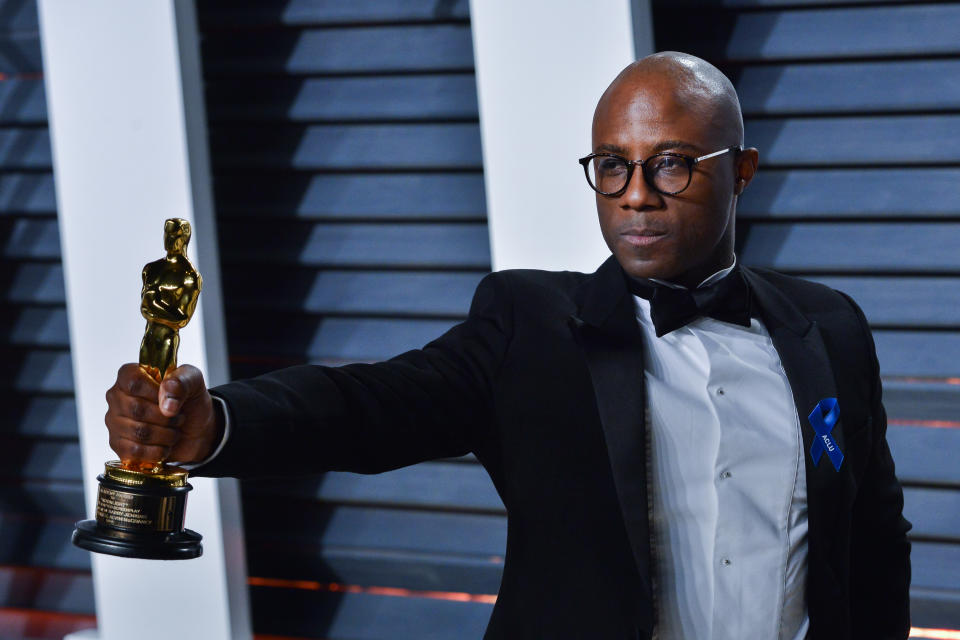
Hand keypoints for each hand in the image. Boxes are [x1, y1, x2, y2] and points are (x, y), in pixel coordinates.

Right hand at [105, 363, 221, 467]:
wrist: (196, 429)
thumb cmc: (190, 400)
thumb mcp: (193, 381)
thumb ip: (182, 382)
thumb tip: (167, 403)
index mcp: (130, 375)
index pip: (133, 381)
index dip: (156, 393)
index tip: (172, 399)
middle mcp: (116, 398)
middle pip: (136, 409)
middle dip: (167, 418)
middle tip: (179, 417)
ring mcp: (115, 423)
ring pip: (138, 432)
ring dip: (166, 435)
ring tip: (174, 431)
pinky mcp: (119, 446)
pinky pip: (135, 452)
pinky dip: (158, 451)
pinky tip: (165, 446)